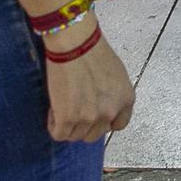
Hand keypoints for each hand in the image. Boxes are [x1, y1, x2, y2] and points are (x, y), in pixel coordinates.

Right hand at [43, 18, 133, 141]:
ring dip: (67, 125)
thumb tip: (102, 106)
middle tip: (74, 110)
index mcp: (126, 100)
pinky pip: (59, 134)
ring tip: (63, 105)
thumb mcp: (117, 75)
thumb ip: (113, 95)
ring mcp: (90, 118)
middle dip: (84, 125)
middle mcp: (111, 112)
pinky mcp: (68, 119)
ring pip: (75, 136)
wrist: (75, 44)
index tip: (94, 114)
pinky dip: (54, 125)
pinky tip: (54, 111)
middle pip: (95, 134)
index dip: (104, 121)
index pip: (118, 125)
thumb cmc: (94, 52)